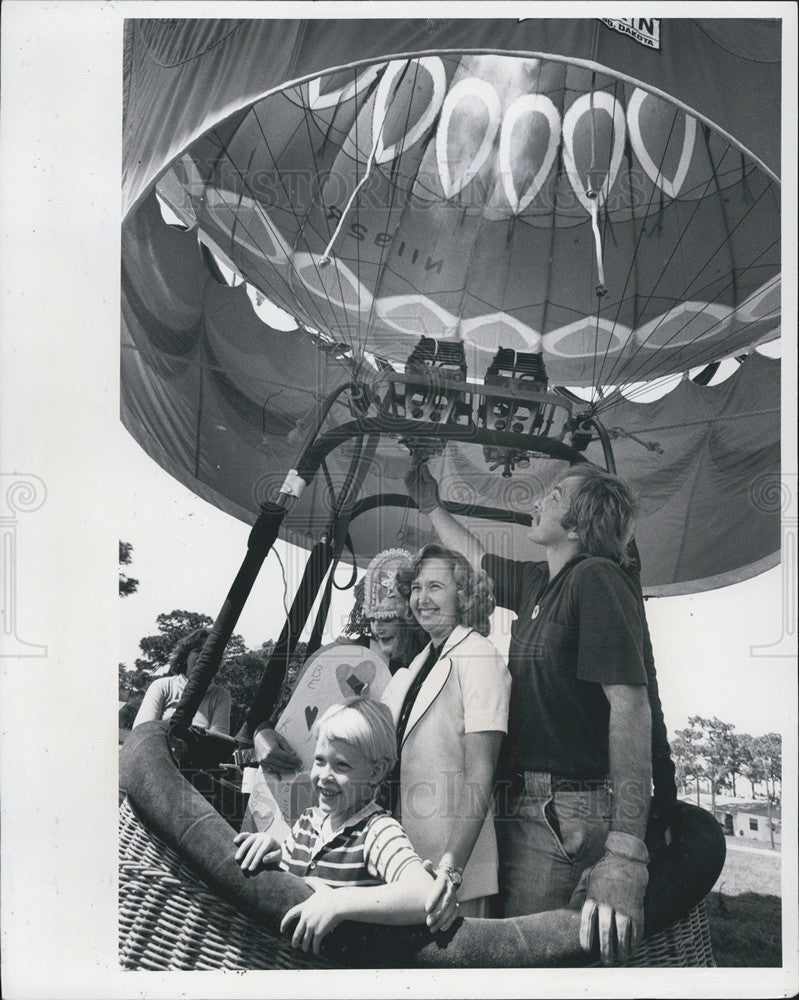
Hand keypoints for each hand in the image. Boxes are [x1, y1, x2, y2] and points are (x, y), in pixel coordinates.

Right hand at [233, 831, 281, 872]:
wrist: (276, 847)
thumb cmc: (277, 854)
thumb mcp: (278, 857)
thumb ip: (272, 857)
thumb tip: (264, 860)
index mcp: (271, 840)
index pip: (261, 852)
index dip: (255, 861)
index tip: (250, 870)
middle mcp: (263, 836)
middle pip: (254, 847)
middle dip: (248, 858)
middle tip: (243, 868)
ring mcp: (257, 834)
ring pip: (248, 841)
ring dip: (242, 850)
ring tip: (237, 859)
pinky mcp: (252, 835)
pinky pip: (245, 835)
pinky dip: (240, 837)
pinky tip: (235, 841)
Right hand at [253, 726, 300, 777]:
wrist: (258, 735)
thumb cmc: (270, 735)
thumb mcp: (280, 738)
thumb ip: (287, 747)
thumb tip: (294, 754)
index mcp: (273, 750)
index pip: (287, 757)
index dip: (294, 760)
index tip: (300, 762)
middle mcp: (268, 757)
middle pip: (283, 764)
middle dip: (291, 766)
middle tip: (298, 767)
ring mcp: (263, 761)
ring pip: (277, 768)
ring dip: (285, 771)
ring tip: (292, 771)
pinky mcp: (261, 763)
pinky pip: (269, 770)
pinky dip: (274, 775)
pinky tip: (279, 778)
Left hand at [280, 883, 341, 954]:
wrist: (339, 903)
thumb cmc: (331, 895)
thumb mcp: (319, 886)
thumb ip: (311, 881)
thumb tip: (304, 878)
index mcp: (304, 907)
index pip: (290, 915)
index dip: (284, 922)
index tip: (281, 930)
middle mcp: (305, 918)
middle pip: (296, 932)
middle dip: (294, 940)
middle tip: (294, 945)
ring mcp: (311, 926)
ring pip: (305, 940)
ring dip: (305, 946)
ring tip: (305, 949)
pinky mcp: (318, 932)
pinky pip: (314, 944)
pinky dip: (315, 949)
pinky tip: (316, 952)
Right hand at [404, 462, 438, 514]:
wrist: (429, 503)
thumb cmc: (433, 493)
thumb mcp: (432, 482)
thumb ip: (427, 474)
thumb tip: (424, 465)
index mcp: (424, 474)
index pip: (421, 465)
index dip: (420, 460)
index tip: (421, 456)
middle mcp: (418, 476)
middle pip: (414, 466)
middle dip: (414, 462)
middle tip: (415, 460)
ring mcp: (413, 481)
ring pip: (410, 472)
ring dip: (411, 468)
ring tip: (414, 467)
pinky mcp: (410, 486)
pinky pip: (407, 480)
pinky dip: (407, 476)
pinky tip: (409, 473)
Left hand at [422, 859, 459, 933]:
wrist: (448, 877)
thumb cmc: (434, 876)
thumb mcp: (431, 871)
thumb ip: (428, 868)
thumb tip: (426, 863)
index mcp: (443, 879)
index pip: (439, 889)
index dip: (433, 898)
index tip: (426, 909)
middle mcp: (450, 888)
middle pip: (445, 901)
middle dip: (437, 912)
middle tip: (427, 922)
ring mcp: (455, 897)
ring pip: (451, 909)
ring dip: (442, 920)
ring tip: (432, 928)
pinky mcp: (457, 904)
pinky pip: (455, 914)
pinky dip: (449, 922)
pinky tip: (441, 929)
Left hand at [579, 832, 648, 964]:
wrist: (626, 860)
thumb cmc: (603, 870)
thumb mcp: (586, 877)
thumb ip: (579, 893)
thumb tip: (570, 906)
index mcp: (592, 898)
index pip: (586, 923)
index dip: (586, 939)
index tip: (587, 950)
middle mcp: (607, 904)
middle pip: (605, 933)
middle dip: (605, 950)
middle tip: (605, 962)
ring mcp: (623, 907)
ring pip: (622, 935)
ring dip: (621, 951)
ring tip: (619, 961)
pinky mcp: (636, 909)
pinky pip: (636, 930)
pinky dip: (634, 942)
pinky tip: (632, 950)